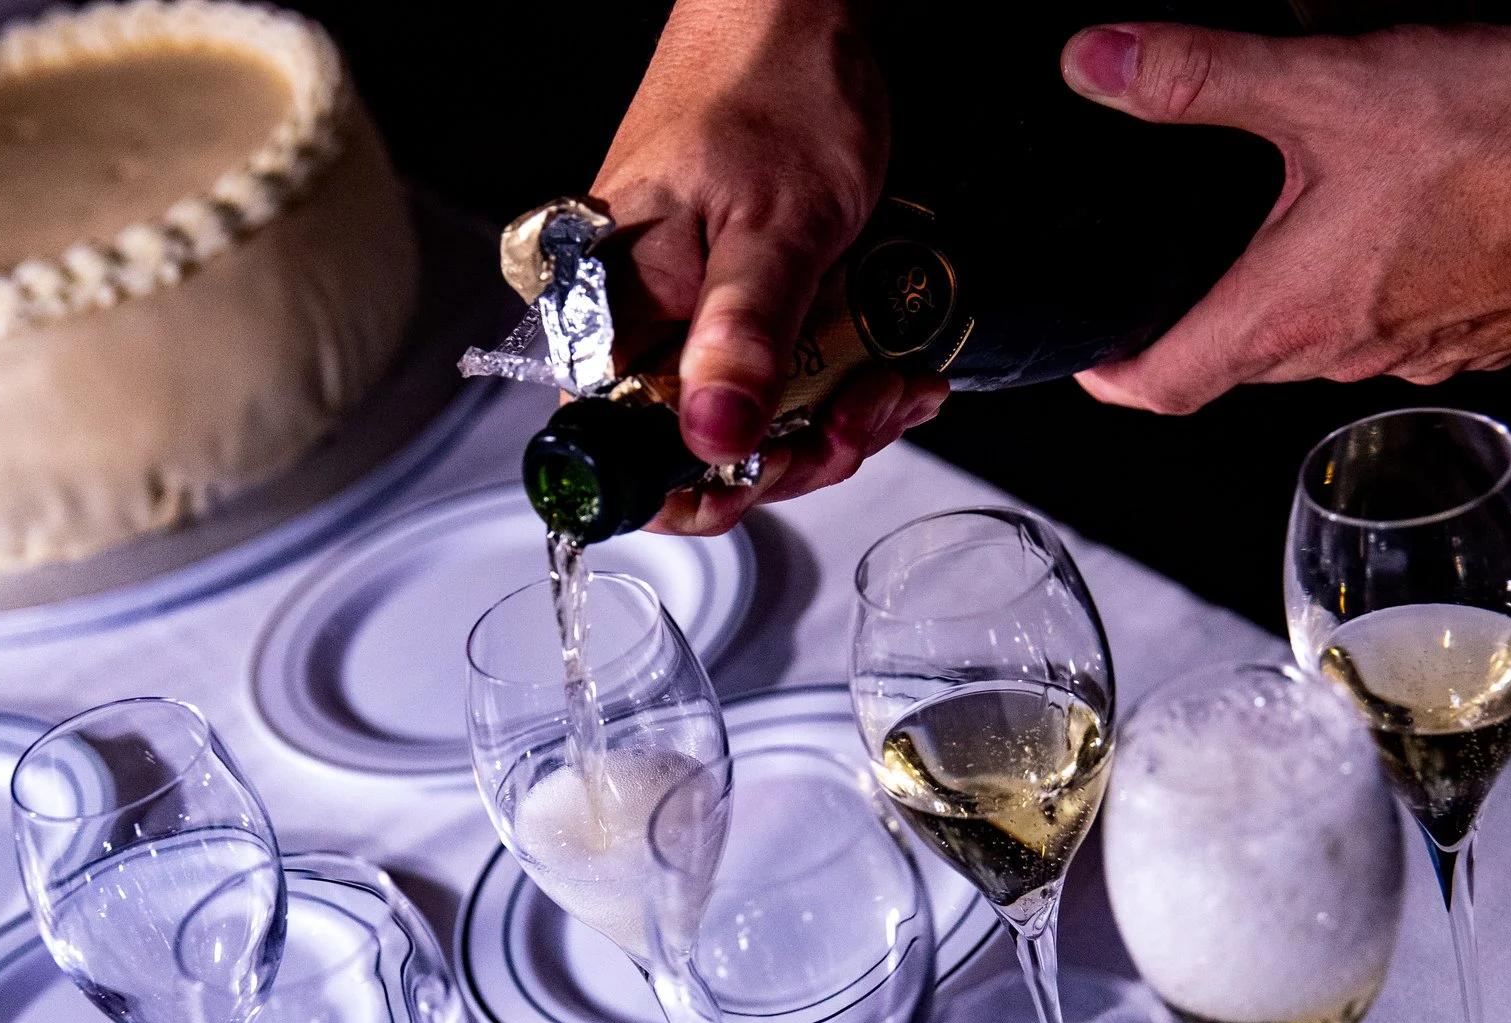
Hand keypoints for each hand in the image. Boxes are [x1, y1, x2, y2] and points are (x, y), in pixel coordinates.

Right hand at [589, 0, 946, 530]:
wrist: (797, 9)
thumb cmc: (772, 82)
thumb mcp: (778, 224)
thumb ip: (744, 337)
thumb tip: (713, 437)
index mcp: (614, 310)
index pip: (622, 457)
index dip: (703, 486)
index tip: (781, 466)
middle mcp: (641, 323)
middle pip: (702, 452)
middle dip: (800, 450)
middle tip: (866, 410)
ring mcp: (692, 316)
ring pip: (753, 421)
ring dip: (837, 419)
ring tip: (896, 380)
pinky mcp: (737, 304)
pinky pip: (782, 376)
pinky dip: (843, 383)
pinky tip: (891, 365)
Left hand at [1058, 23, 1510, 413]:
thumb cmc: (1497, 141)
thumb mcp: (1322, 84)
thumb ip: (1200, 74)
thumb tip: (1099, 63)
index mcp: (1285, 316)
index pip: (1159, 386)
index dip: (1110, 376)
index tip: (1089, 360)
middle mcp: (1341, 355)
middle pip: (1235, 360)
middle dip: (1203, 317)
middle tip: (1185, 269)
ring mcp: (1413, 354)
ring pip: (1320, 341)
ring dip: (1296, 294)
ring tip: (1290, 224)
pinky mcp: (1474, 335)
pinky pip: (1398, 325)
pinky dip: (1375, 287)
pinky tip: (1392, 227)